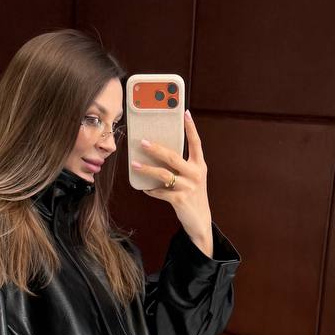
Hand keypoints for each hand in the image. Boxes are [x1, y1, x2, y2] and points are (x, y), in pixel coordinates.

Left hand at [130, 110, 213, 256]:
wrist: (199, 221)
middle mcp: (196, 174)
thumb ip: (181, 166)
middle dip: (156, 148)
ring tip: (134, 164)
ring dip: (147, 169)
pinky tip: (145, 189)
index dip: (191, 127)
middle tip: (142, 141)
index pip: (196, 142)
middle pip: (173, 157)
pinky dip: (151, 190)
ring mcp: (188, 187)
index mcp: (199, 165)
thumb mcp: (191, 178)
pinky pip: (160, 192)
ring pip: (163, 174)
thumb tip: (158, 153)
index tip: (185, 112)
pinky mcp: (180, 200)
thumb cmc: (192, 196)